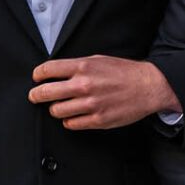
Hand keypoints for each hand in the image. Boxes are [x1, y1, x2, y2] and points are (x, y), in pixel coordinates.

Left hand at [28, 55, 179, 129]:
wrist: (149, 86)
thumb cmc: (124, 72)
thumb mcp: (99, 60)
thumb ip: (76, 66)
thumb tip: (55, 72)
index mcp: (83, 67)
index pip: (47, 70)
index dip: (37, 75)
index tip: (37, 78)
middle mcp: (84, 85)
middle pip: (45, 93)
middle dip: (36, 95)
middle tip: (36, 96)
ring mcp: (90, 104)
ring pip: (56, 111)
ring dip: (55, 109)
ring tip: (61, 106)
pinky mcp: (97, 120)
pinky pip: (71, 124)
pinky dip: (69, 120)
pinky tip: (74, 115)